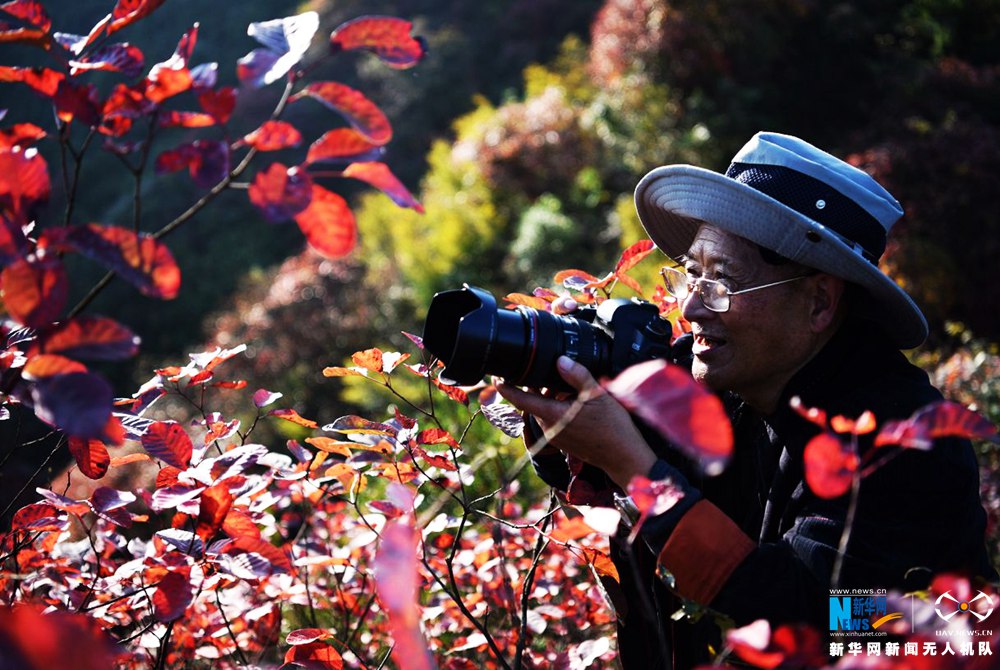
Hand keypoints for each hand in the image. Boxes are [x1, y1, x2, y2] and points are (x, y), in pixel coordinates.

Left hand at [497, 355, 656, 488]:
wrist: (623, 456)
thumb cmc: (613, 427)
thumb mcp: (597, 395)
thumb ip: (577, 376)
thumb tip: (560, 360)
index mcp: (554, 415)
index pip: (521, 400)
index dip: (507, 388)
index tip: (496, 378)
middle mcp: (549, 427)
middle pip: (533, 402)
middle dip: (538, 387)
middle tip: (554, 373)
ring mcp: (555, 436)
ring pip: (544, 410)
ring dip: (550, 397)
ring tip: (570, 388)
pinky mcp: (562, 441)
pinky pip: (552, 419)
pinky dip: (558, 408)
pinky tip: (575, 402)